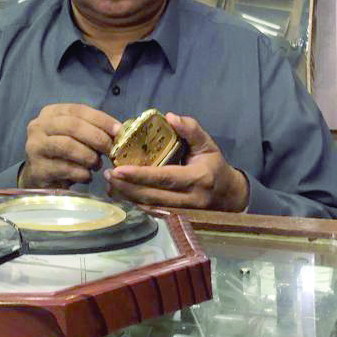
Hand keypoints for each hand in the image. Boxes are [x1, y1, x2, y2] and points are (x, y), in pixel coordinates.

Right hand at [20, 104, 120, 188]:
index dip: (101, 120)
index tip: (118, 131)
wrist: (41, 176)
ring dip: (89, 157)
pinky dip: (82, 173)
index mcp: (51, 113)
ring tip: (97, 165)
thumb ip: (94, 130)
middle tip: (111, 151)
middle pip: (73, 126)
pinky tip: (87, 176)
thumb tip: (120, 132)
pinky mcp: (37, 169)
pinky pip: (65, 168)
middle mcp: (39, 126)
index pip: (79, 110)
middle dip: (97, 138)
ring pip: (67, 146)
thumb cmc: (64, 153)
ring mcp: (35, 147)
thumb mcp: (77, 136)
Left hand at [106, 114, 248, 211]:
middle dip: (127, 187)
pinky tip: (122, 194)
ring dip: (128, 197)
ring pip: (150, 208)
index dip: (141, 175)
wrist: (229, 195)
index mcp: (198, 178)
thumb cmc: (214, 165)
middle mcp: (191, 199)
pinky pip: (153, 213)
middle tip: (108, 174)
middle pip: (153, 196)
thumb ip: (190, 129)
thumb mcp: (207, 144)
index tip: (119, 169)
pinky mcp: (178, 219)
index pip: (165, 177)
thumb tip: (170, 117)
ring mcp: (184, 213)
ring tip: (110, 184)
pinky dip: (135, 204)